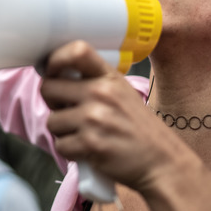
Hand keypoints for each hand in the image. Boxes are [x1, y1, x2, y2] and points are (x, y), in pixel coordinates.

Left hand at [41, 41, 182, 190]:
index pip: (76, 50)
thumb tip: (55, 77)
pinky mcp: (90, 144)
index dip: (55, 60)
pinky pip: (60, 145)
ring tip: (82, 134)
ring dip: (62, 131)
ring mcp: (94, 118)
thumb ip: (93, 81)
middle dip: (52, 102)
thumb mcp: (122, 92)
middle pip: (48, 87)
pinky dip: (70, 151)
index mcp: (109, 77)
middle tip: (67, 111)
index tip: (52, 71)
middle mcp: (101, 93)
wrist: (161, 160)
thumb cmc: (138, 128)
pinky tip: (87, 150)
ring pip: (51, 121)